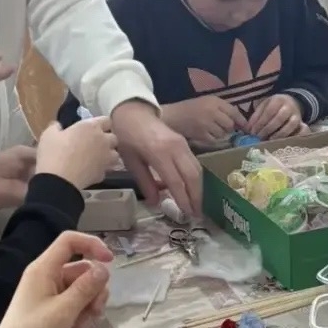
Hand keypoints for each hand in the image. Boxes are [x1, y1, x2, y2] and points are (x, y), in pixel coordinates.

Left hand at [0, 232, 112, 327]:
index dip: (92, 245)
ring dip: (88, 303)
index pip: (69, 241)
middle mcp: (46, 275)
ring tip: (83, 323)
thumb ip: (86, 288)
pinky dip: (79, 313)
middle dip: (94, 288)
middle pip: (81, 269)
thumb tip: (104, 269)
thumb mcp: (65, 310)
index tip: (110, 261)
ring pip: (81, 287)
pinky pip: (73, 302)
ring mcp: (48, 291)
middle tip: (96, 310)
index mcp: (44, 268)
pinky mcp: (50, 307)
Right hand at [36, 118, 120, 190]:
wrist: (59, 180)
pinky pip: (106, 169)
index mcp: (91, 127)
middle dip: (107, 140)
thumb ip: (56, 127)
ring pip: (115, 155)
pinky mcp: (103, 174)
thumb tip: (58, 126)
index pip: (106, 120)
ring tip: (98, 158)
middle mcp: (103, 141)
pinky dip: (101, 170)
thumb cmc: (54, 153)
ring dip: (109, 155)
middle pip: (114, 138)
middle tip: (94, 143)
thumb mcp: (48, 135)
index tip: (92, 128)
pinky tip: (91, 171)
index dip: (100, 124)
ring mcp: (105, 159)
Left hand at [110, 100, 201, 218]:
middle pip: (192, 176)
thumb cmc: (128, 137)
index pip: (176, 181)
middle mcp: (175, 148)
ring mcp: (182, 144)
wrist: (133, 113)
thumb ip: (145, 182)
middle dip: (196, 197)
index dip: (183, 199)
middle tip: (197, 214)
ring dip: (199, 189)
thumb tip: (156, 203)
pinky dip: (196, 179)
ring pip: (197, 169)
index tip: (187, 214)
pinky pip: (195, 163)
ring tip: (197, 205)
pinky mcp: (185, 142)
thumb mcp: (131, 161)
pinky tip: (193, 190)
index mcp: (159, 153)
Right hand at [161, 96, 242, 150]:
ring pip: (223, 133)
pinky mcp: (202, 134)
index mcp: (214, 101)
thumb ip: (222, 109)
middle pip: (230, 124)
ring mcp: (207, 123)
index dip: (241, 120)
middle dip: (229, 128)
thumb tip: (239, 122)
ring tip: (211, 130)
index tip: (245, 126)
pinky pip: (215, 140)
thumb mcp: (206, 102)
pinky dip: (213, 140)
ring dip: (221, 134)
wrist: (172, 116)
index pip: (234, 111)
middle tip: (223, 128)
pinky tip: (206, 135)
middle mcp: (212, 111)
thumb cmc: (189, 109)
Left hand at [248, 94, 305, 140]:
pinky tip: (282, 142)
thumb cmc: (274, 107)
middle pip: (279, 118)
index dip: (260, 123)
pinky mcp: (302, 124)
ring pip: (290, 125)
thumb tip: (247, 129)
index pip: (269, 111)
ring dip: (279, 135)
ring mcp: (297, 115)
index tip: (253, 132)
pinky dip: (293, 137)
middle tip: (259, 138)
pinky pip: (301, 131)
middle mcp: (289, 107)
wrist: (292, 103)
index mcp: (278, 100)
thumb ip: (256, 116)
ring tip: (269, 141)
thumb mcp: (264, 106)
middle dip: (268, 129)